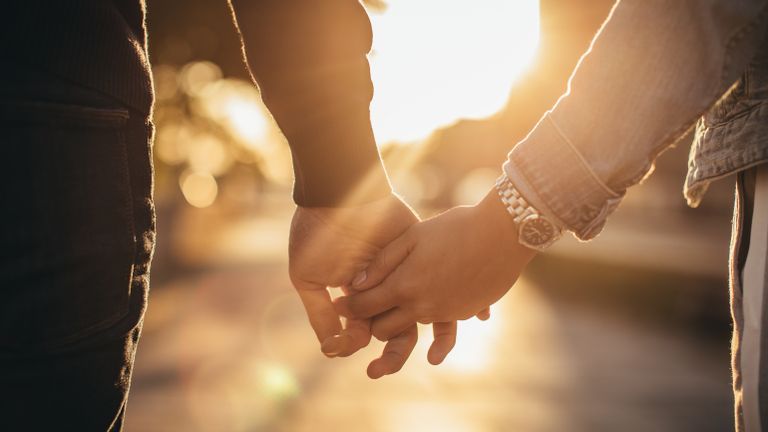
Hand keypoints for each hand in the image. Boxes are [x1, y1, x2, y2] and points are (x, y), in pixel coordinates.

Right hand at [288, 194, 460, 377]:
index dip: (359, 344)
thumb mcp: (307, 277)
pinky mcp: (424, 254)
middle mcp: (385, 288)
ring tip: (436, 356)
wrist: (340, 193)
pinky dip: (465, 300)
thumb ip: (320, 313)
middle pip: (395, 329)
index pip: (365, 330)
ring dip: (434, 336)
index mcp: (357, 295)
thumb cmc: (319, 236)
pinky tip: (475, 317)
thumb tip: (332, 349)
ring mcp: (406, 272)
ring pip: (426, 312)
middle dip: (390, 355)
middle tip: (379, 372)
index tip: (356, 355)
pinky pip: (450, 281)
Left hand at [335, 189, 536, 341]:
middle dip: (370, 322)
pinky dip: (433, 325)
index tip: (340, 302)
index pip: (365, 307)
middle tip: (362, 311)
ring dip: (398, 325)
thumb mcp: (413, 236)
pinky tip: (432, 325)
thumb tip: (357, 283)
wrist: (503, 234)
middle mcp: (423, 307)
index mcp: (405, 286)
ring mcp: (445, 313)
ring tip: (392, 313)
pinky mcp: (464, 313)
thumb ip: (383, 262)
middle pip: (384, 329)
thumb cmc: (455, 228)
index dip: (348, 306)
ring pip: (411, 330)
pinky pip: (442, 327)